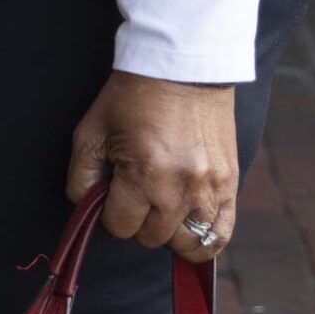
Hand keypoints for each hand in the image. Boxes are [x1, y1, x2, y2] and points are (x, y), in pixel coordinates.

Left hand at [66, 70, 239, 263]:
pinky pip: (222, 235)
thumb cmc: (132, 97)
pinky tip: (188, 225)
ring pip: (189, 244)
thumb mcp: (91, 132)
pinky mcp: (232, 184)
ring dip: (170, 233)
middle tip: (134, 194)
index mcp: (144, 176)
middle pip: (153, 238)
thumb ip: (82, 178)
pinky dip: (204, 239)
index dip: (109, 214)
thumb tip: (88, 208)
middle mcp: (181, 190)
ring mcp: (211, 190)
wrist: (183, 69)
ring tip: (161, 209)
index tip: (111, 195)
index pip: (120, 227)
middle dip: (137, 222)